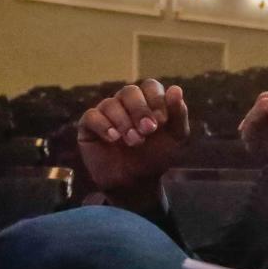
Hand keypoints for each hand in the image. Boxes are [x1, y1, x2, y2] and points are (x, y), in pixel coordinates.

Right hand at [76, 79, 189, 210]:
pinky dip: (103, 125)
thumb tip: (176, 89)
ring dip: (124, 122)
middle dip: (140, 110)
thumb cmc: (156, 155)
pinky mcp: (89, 126)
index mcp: (148, 101)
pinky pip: (91, 116)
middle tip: (148, 130)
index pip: (149, 86)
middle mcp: (126, 103)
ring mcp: (106, 112)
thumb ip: (178, 113)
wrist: (136, 182)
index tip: (162, 120)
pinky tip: (113, 138)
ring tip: (134, 141)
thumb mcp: (175, 136)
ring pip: (111, 103)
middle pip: (129, 91)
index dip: (156, 100)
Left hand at [238, 84, 267, 196]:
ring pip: (264, 102)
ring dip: (252, 125)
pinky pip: (265, 107)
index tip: (252, 138)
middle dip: (253, 122)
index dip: (259, 119)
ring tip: (254, 147)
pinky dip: (253, 124)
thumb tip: (258, 129)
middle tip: (250, 143)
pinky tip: (255, 143)